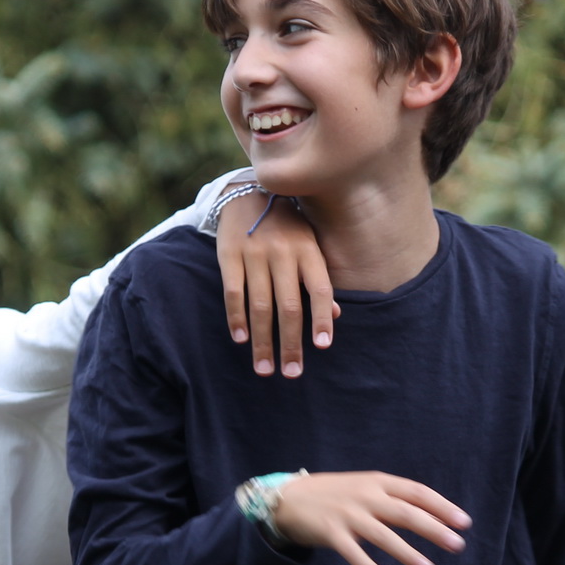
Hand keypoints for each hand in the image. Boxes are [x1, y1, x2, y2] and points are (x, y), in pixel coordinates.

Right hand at [216, 189, 337, 377]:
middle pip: (289, 307)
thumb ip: (319, 278)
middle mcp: (283, 252)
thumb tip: (335, 316)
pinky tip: (241, 339)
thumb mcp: (309, 244)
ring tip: (264, 368)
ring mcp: (254, 253)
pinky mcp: (228, 253)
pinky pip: (233, 292)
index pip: (320, 290)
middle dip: (291, 343)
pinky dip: (236, 318)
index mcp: (308, 250)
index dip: (322, 319)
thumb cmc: (286, 227)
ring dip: (262, 341)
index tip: (322, 347)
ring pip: (260, 306)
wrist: (248, 191)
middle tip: (291, 373)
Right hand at [271, 472, 469, 564]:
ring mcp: (348, 515)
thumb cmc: (335, 495)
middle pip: (407, 513)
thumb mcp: (365, 488)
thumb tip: (433, 517)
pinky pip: (354, 554)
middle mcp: (366, 496)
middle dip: (435, 530)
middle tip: (458, 545)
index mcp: (378, 482)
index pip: (417, 493)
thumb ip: (394, 499)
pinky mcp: (331, 534)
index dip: (442, 507)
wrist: (289, 499)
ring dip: (408, 554)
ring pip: (384, 536)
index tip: (464, 522)